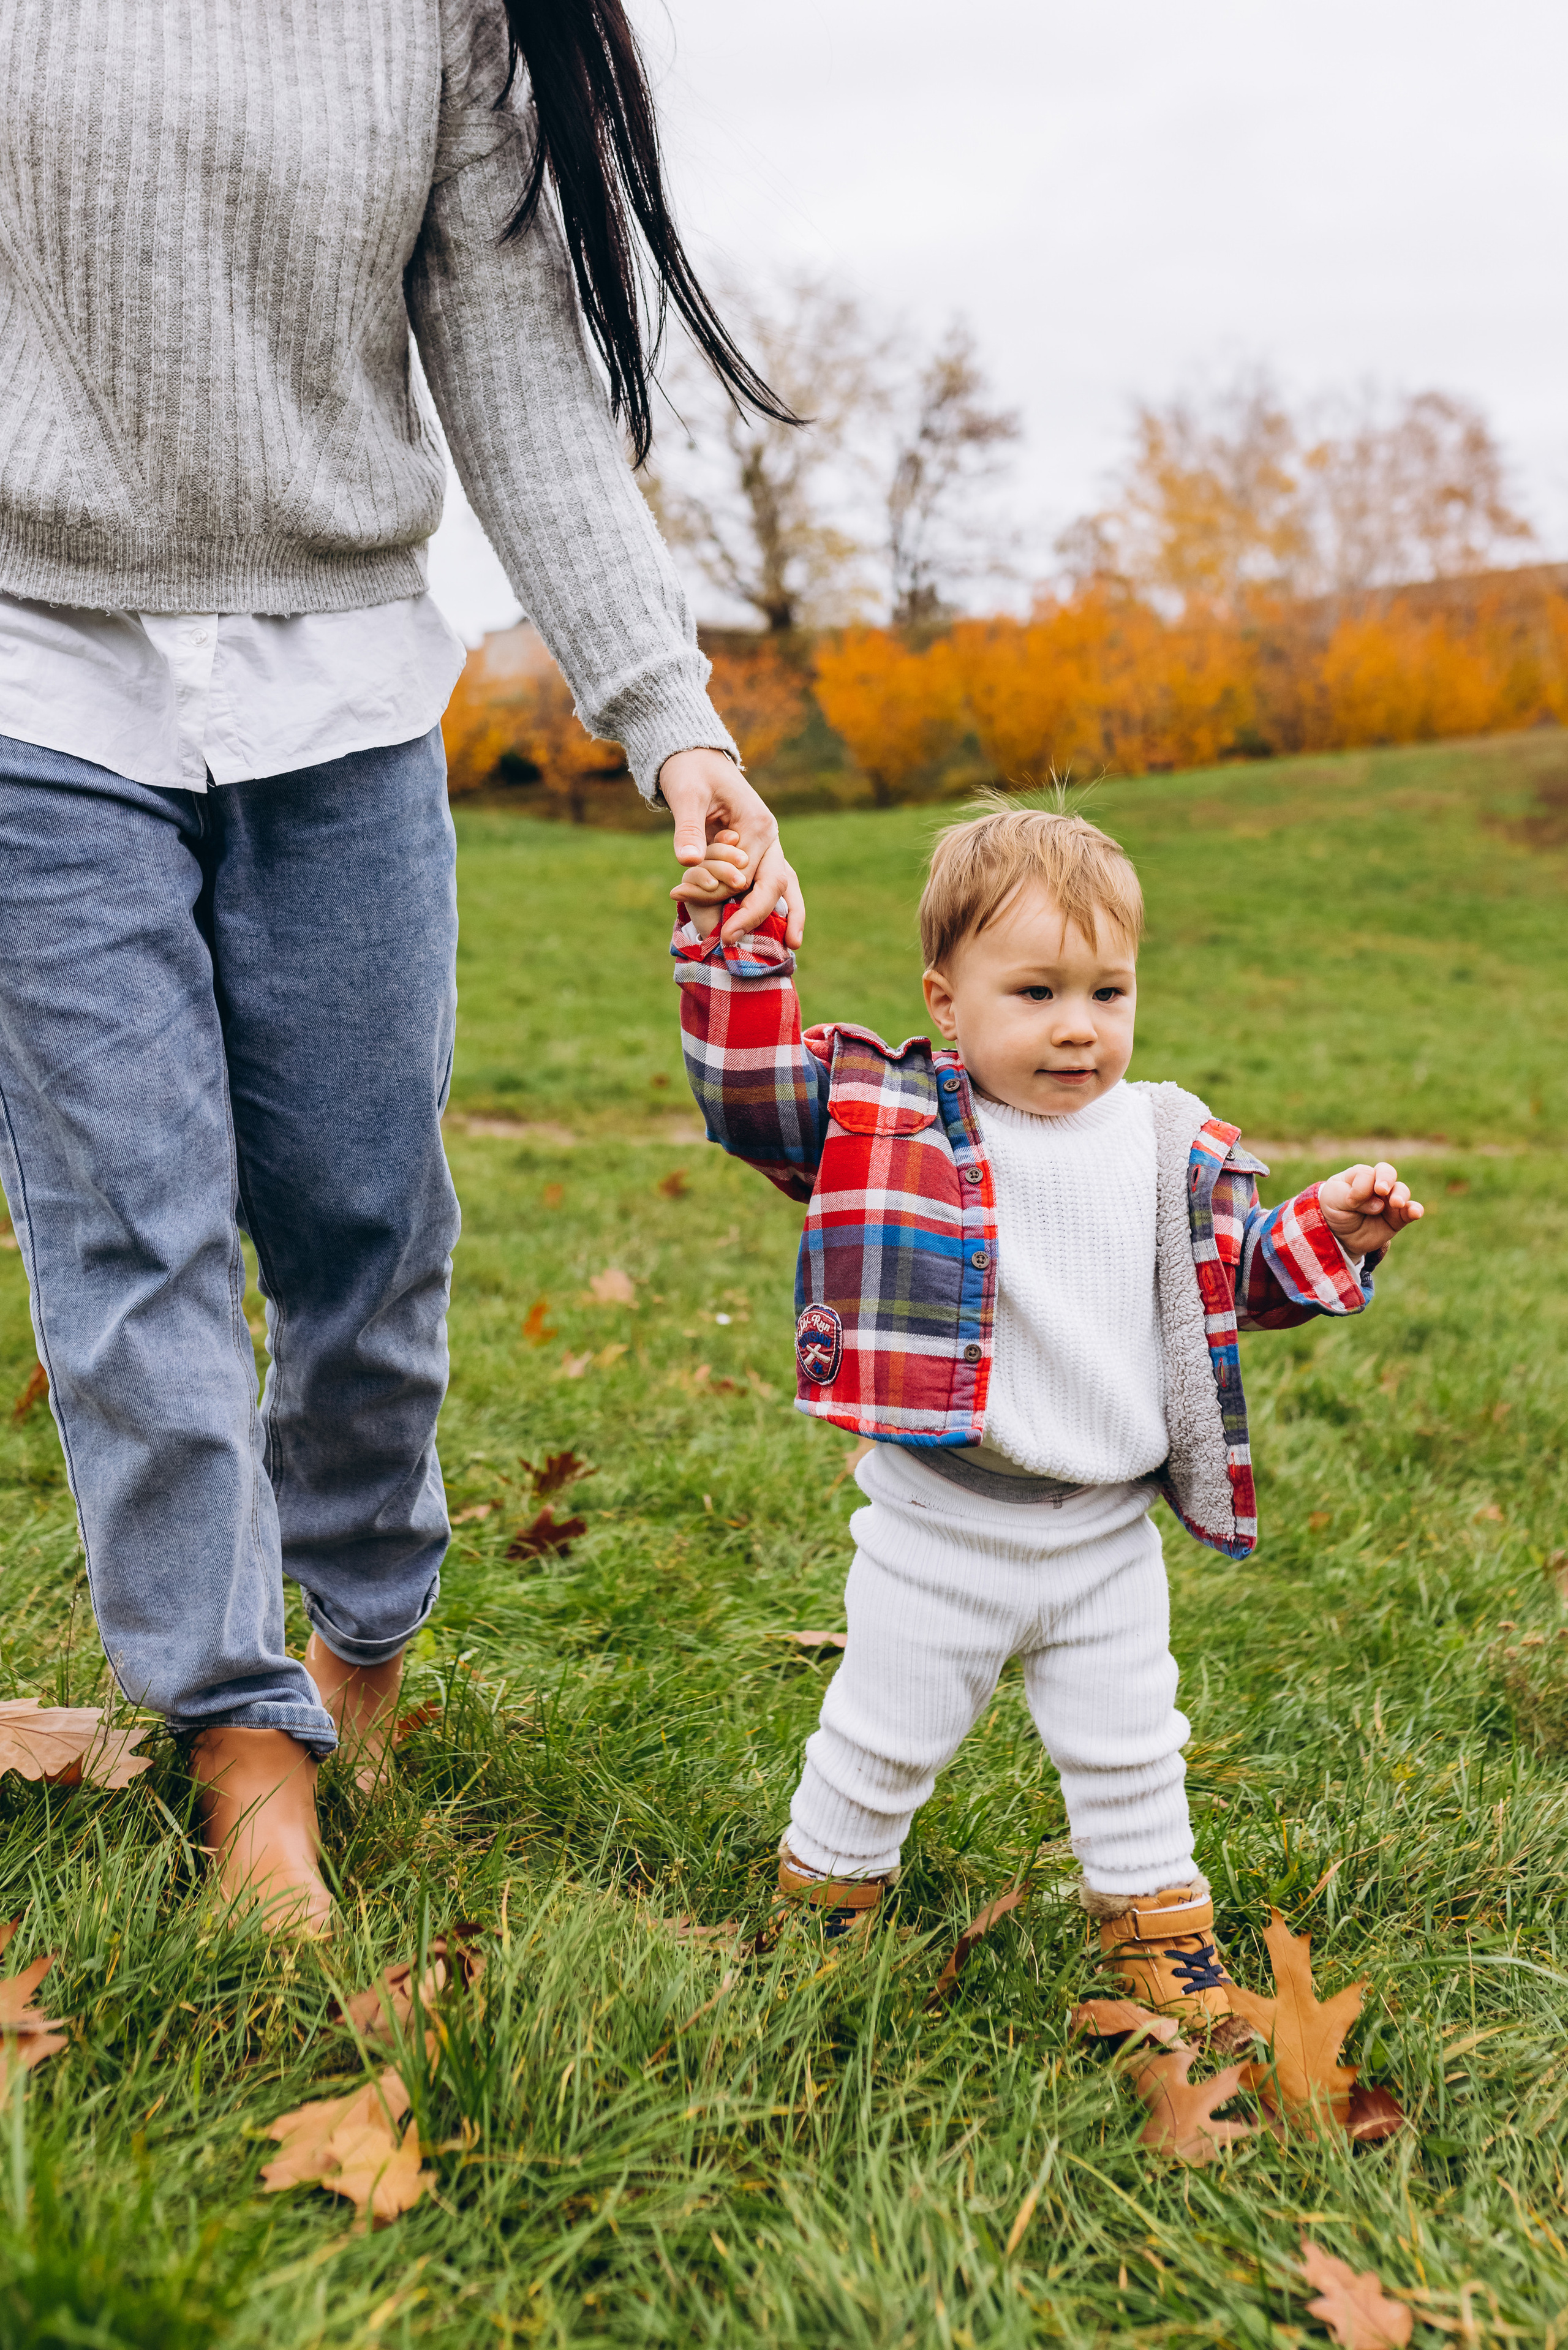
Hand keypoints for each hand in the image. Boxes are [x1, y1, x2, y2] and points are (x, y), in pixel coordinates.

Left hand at [659, 747, 803, 945]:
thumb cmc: (691, 772)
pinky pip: (773, 883)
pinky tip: (787, 934)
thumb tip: (687, 863)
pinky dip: (779, 906)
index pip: (742, 872)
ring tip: (791, 948)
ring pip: (783, 886)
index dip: (715, 892)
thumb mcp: (686, 794)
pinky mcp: (760, 851)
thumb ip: (688, 828)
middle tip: (727, 941)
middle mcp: (770, 836)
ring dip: (785, 916)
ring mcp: (769, 845)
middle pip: (772, 884)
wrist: (697, 757)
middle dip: (753, 915)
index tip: (681, 900)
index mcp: (757, 823)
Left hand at [1317, 1161, 1424, 1257]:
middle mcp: (1376, 1184)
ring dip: (1400, 1195)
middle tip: (1381, 1190)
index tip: (1351, 1201)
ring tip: (1396, 1203)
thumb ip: (1352, 1196)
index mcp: (1359, 1175)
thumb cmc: (1335, 1210)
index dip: (1360, 1186)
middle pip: (1387, 1173)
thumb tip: (1379, 1204)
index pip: (1366, 1173)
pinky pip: (1410, 1211)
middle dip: (1386, 1179)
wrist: (1339, 1235)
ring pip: (1401, 1190)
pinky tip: (1416, 1213)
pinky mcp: (1398, 1218)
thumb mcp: (1334, 1199)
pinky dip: (1415, 1210)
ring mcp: (1389, 1200)